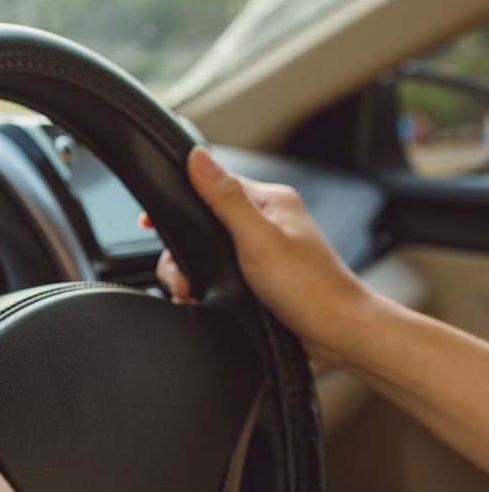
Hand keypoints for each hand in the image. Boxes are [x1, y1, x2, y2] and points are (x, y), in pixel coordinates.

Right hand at [152, 147, 378, 365]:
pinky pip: (216, 275)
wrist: (338, 335)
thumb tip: (197, 156)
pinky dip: (204, 289)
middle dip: (183, 254)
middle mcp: (264, 223)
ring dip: (190, 276)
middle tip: (182, 277)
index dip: (180, 201)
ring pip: (205, 253)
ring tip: (192, 294)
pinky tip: (204, 302)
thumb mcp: (259, 238)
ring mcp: (261, 251)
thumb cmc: (311, 288)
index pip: (212, 184)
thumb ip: (225, 198)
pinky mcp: (257, 278)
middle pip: (201, 223)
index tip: (152, 221)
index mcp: (269, 202)